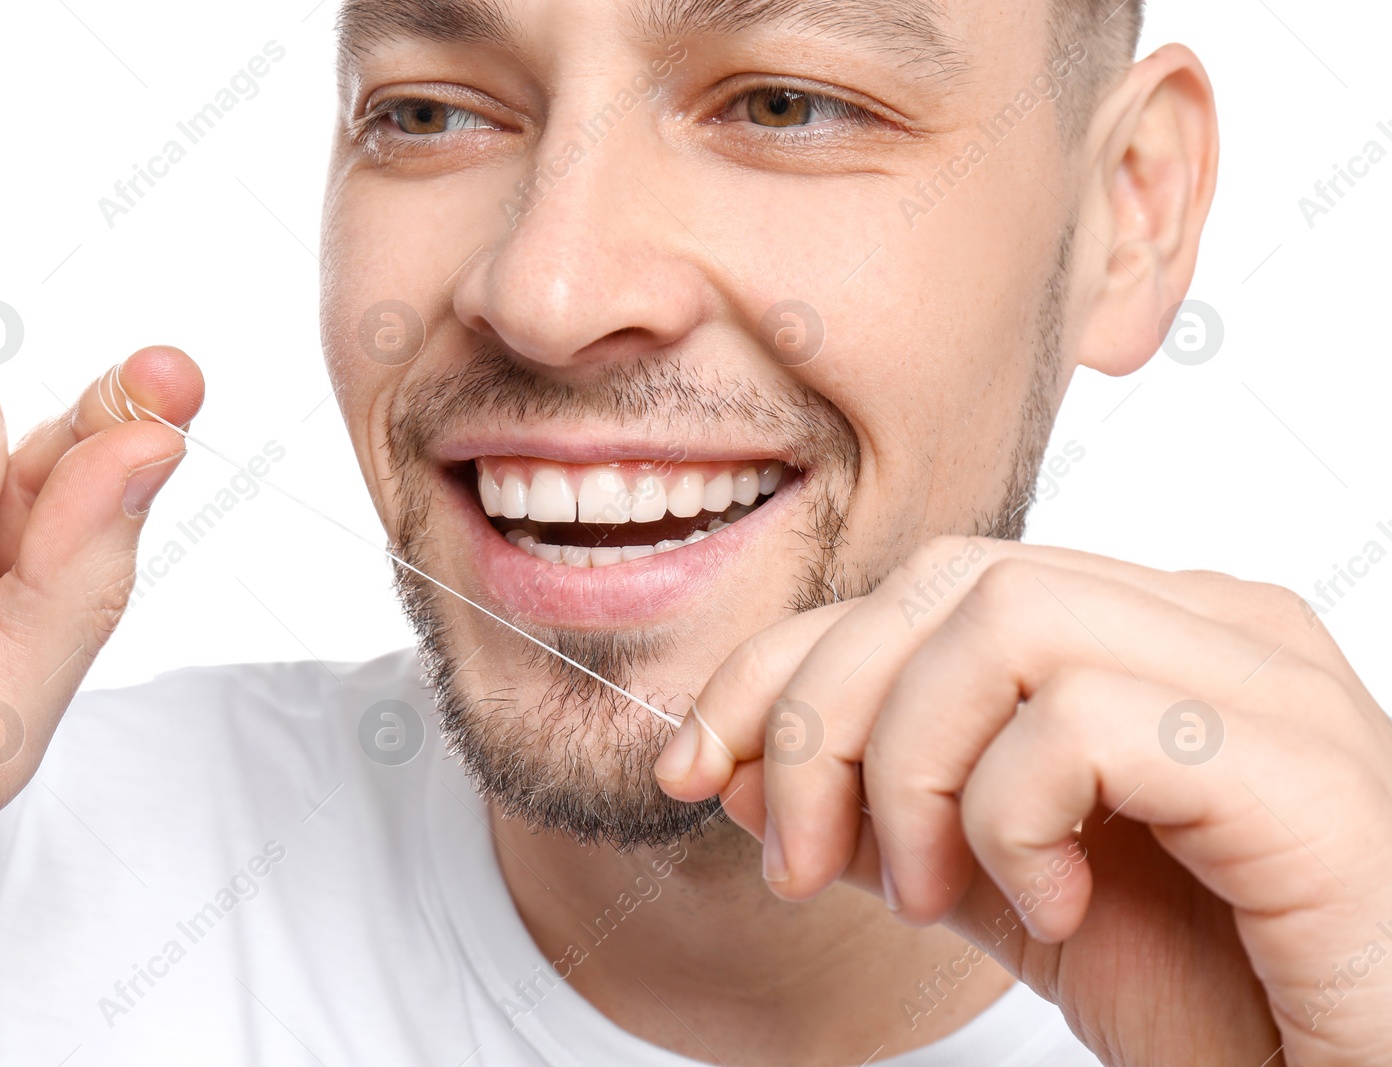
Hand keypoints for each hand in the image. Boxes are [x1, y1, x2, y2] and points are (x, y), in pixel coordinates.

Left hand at [656, 537, 1391, 1065]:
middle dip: (819, 715)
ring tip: (942, 895)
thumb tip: (740, 761)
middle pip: (946, 578)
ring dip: (911, 768)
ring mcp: (1266, 680)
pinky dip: (1015, 818)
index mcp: (1144, 633)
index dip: (783, 663)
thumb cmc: (1219, 993)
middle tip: (797, 861)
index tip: (699, 763)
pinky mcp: (1299, 767)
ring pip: (1002, 619)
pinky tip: (1056, 906)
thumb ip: (891, 811)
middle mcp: (1212, 623)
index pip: (924, 584)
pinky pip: (1083, 720)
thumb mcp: (1006, 889)